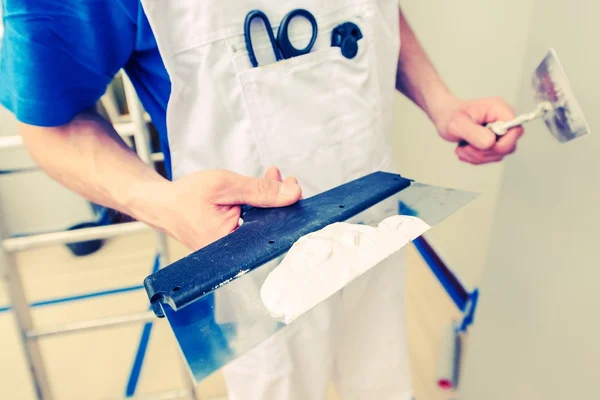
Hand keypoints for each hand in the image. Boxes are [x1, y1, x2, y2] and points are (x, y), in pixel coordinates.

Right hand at [150, 166, 301, 250]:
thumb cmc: (186, 196)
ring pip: (261, 223)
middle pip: (269, 226)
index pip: (273, 230)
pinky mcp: (229, 241)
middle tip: (282, 178)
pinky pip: (250, 224)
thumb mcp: (226, 186)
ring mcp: (232, 249)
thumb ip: (260, 190)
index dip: (287, 208)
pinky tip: (257, 190)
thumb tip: (292, 193)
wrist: (160, 204)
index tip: (293, 187)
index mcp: (233, 245)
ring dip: (268, 199)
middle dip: (278, 199)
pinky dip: (256, 205)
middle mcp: (233, 253)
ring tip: (271, 177)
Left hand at [433, 95, 523, 164]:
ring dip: (477, 156)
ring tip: (461, 148)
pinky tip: (464, 150)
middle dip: (484, 152)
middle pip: (508, 146)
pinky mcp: (495, 143)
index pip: (516, 129)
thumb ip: (474, 133)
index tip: (482, 144)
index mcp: (498, 109)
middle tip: (466, 147)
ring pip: (498, 155)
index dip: (503, 142)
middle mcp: (503, 120)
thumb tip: (490, 142)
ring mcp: (501, 133)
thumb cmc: (450, 115)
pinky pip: (490, 157)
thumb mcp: (457, 124)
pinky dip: (475, 158)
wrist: (445, 117)